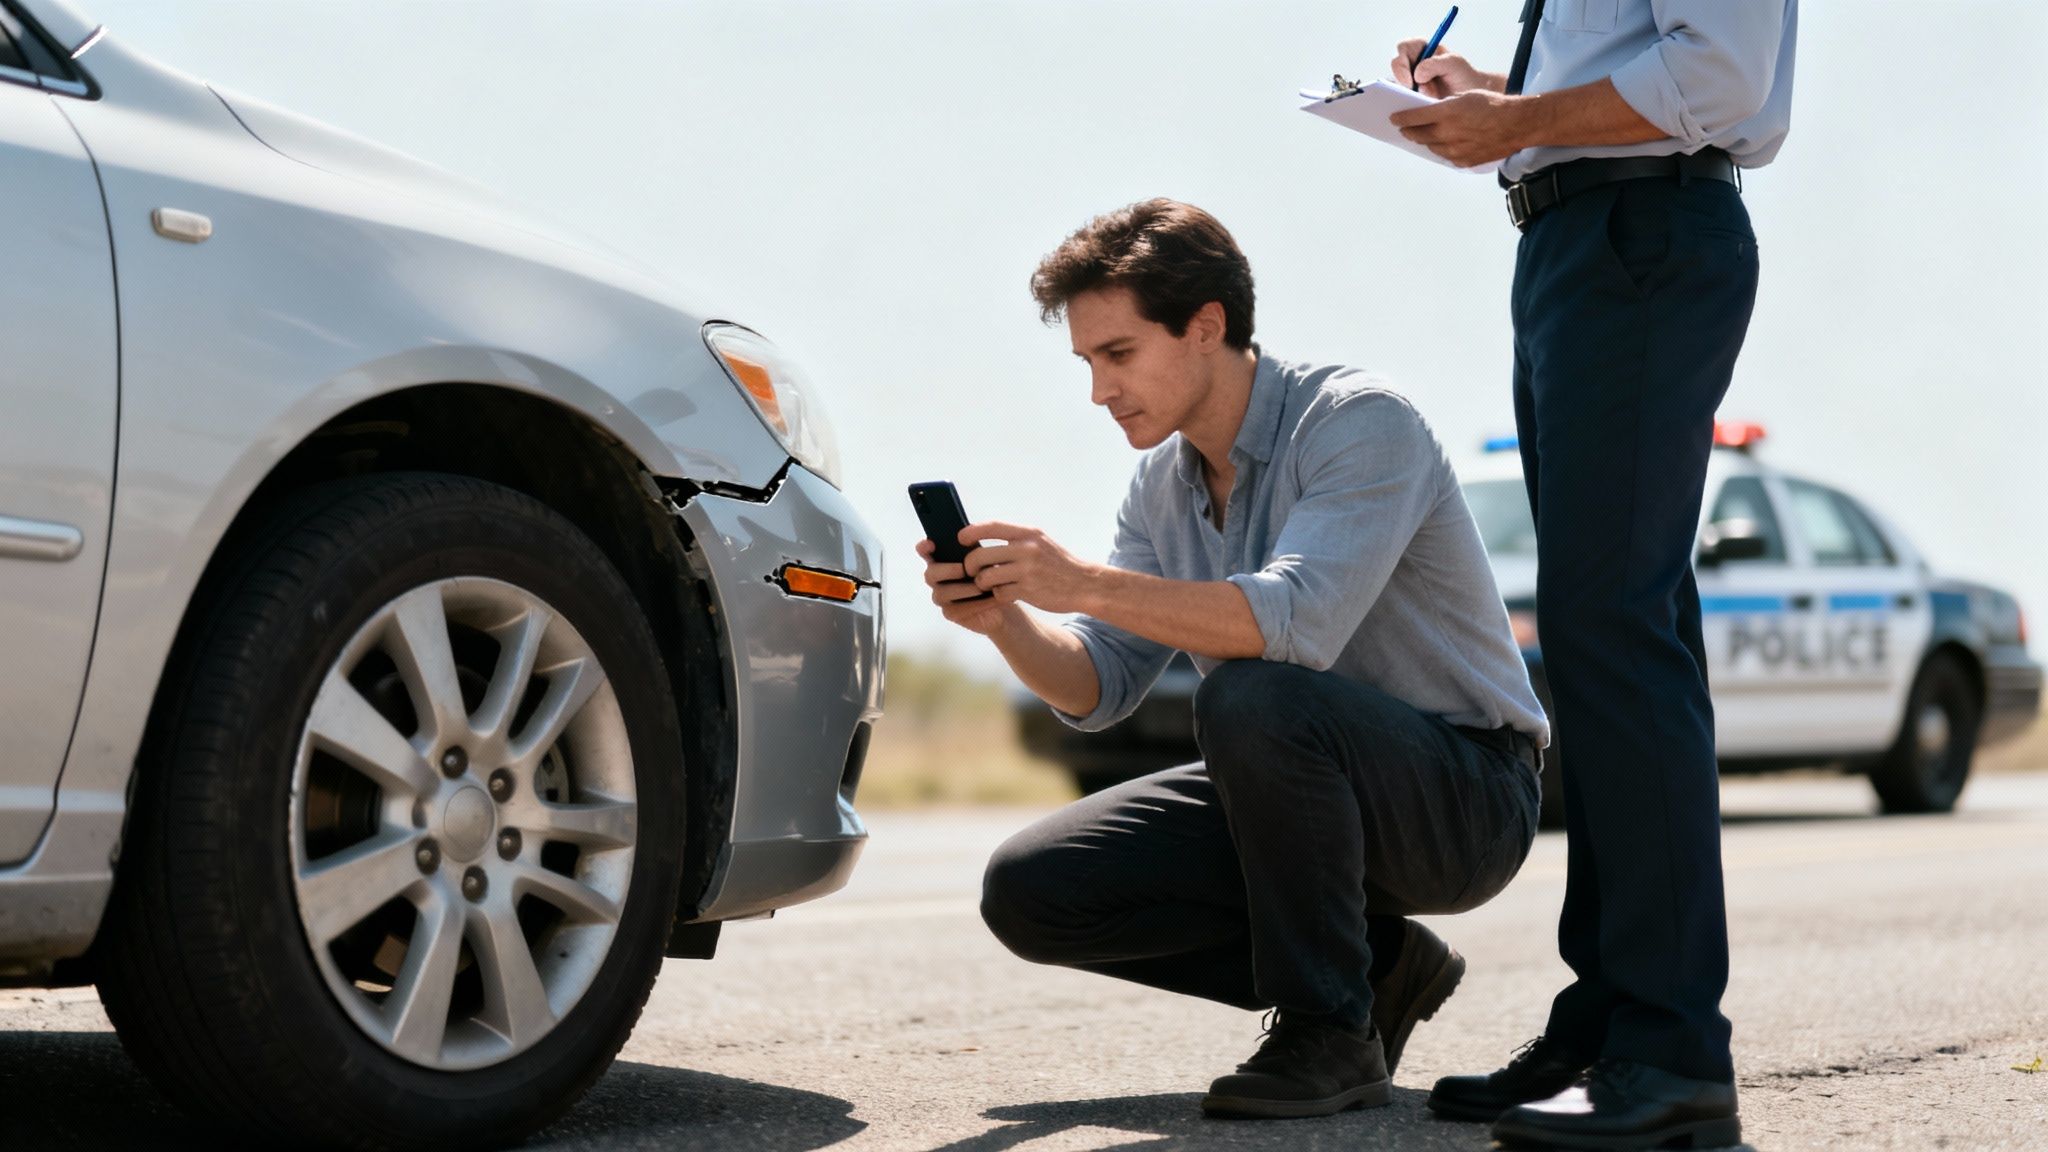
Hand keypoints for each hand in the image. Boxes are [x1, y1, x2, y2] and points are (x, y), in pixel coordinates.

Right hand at [917, 538, 1015, 637]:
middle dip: (946, 571)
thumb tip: (969, 536)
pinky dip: (974, 604)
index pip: (926, 552)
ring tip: (982, 587)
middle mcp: (938, 579)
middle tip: (963, 570)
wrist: (1004, 601)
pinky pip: (956, 609)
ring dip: (963, 589)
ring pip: (941, 593)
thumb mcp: (985, 557)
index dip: (924, 548)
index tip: (930, 545)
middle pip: (930, 574)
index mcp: (943, 560)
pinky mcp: (951, 613)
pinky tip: (988, 599)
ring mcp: (942, 596)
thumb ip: (974, 548)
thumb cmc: (991, 575)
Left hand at [958, 521, 1101, 615]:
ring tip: (986, 585)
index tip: (961, 538)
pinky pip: (999, 593)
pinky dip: (997, 595)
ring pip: (986, 577)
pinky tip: (1002, 594)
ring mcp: (1027, 571)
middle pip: (980, 555)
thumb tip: (982, 535)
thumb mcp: (1040, 542)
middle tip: (970, 571)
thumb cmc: (1057, 563)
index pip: (991, 527)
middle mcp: (1027, 549)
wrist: (1084, 584)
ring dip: (981, 583)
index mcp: (1028, 534)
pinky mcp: (1028, 591)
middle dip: (969, 565)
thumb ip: (1016, 538)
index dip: (971, 532)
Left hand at [1388, 90, 1533, 168]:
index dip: (1401, 118)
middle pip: (1419, 135)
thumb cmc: (1493, 105)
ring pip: (1431, 147)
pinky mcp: (1463, 161)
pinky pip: (1445, 156)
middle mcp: (1448, 133)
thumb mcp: (1466, 96)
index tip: (1393, 118)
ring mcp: (1455, 150)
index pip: (1414, 117)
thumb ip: (1444, 106)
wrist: (1517, 124)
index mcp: (1447, 113)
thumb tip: (1428, 113)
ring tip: (1421, 135)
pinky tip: (1441, 144)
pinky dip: (1441, 149)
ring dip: (1425, 141)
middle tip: (1403, 128)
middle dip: (1409, 131)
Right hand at [1390, 40, 1501, 97]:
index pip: (1404, 48)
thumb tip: (1416, 74)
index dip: (1402, 63)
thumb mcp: (1455, 64)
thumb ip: (1436, 63)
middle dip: (1401, 83)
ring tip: (1419, 106)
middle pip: (1395, 68)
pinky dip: (1402, 108)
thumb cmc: (1463, 77)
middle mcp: (1411, 63)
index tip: (1410, 82)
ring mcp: (1408, 81)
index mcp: (1422, 49)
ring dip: (1403, 97)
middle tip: (1411, 97)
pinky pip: (1397, 101)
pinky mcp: (1406, 97)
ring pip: (1394, 87)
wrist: (1470, 97)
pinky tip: (1412, 116)